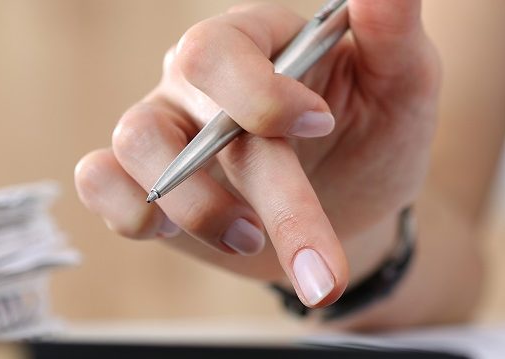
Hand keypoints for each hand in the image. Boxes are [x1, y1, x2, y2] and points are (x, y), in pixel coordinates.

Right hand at [74, 0, 438, 307]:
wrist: (359, 207)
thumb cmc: (379, 132)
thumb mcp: (405, 83)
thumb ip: (393, 31)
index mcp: (262, 39)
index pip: (221, 48)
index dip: (260, 94)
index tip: (322, 128)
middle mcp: (203, 76)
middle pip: (195, 108)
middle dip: (267, 193)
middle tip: (322, 264)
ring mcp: (168, 124)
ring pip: (135, 144)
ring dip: (198, 209)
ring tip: (254, 240)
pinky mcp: (145, 178)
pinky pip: (99, 181)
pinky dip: (131, 212)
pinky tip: (180, 232)